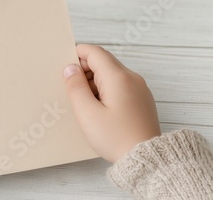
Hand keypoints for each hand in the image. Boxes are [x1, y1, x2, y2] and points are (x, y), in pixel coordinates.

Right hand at [63, 44, 160, 162]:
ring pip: (112, 74)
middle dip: (84, 69)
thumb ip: (76, 86)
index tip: (65, 63)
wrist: (147, 159)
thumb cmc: (116, 138)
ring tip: (83, 102)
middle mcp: (132, 78)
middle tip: (70, 86)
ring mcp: (140, 89)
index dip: (78, 53)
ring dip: (94, 81)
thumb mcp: (87, 113)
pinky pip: (120, 85)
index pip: (95, 52)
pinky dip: (105, 89)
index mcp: (118, 77)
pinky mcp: (142, 100)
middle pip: (104, 62)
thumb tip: (70, 68)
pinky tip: (98, 108)